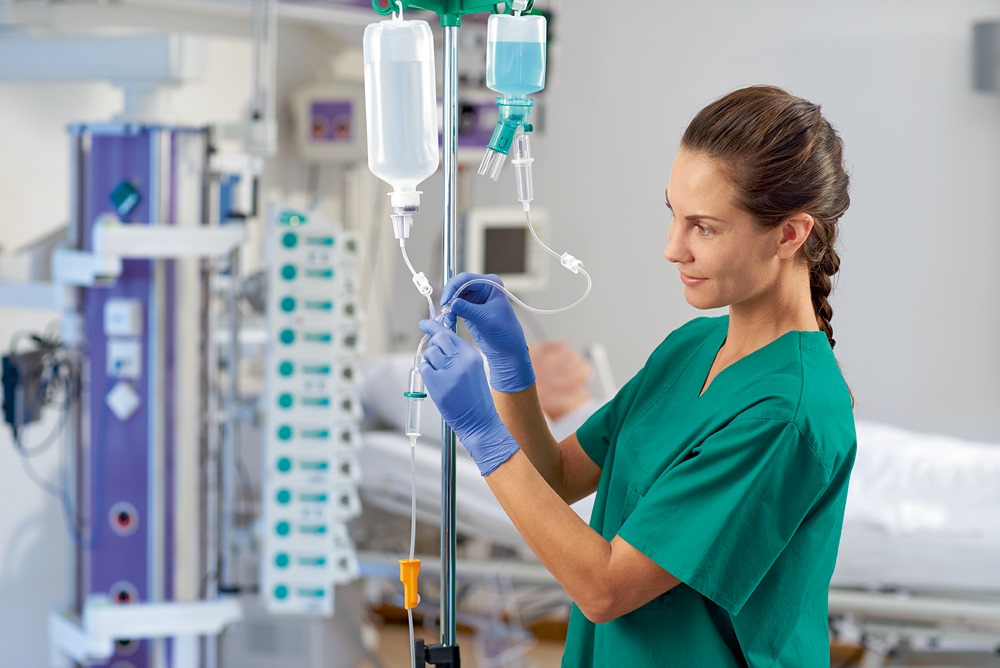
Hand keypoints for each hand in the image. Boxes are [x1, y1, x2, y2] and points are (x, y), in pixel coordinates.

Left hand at [418, 319, 519, 475]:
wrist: (479, 421)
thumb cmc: (475, 397)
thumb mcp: (473, 369)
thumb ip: (458, 354)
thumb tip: (439, 340)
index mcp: (471, 355)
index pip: (449, 333)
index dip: (434, 326)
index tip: (425, 323)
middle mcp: (461, 360)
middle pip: (437, 339)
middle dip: (432, 344)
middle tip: (433, 354)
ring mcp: (449, 372)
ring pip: (429, 354)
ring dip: (429, 361)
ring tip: (439, 373)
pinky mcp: (438, 384)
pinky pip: (424, 368)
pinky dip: (425, 372)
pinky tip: (435, 380)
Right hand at [440, 272, 533, 392]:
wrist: (507, 348)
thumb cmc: (505, 331)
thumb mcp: (486, 319)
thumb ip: (469, 310)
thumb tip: (452, 303)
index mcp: (491, 284)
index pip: (466, 278)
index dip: (453, 287)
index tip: (446, 301)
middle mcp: (482, 288)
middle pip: (457, 286)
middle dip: (449, 298)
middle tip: (445, 310)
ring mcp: (475, 298)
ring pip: (454, 296)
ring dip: (448, 307)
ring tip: (449, 319)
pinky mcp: (469, 309)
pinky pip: (454, 307)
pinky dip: (450, 313)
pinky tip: (450, 322)